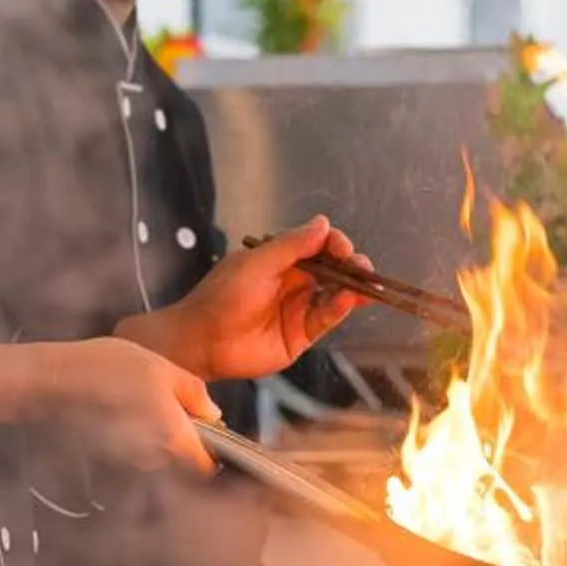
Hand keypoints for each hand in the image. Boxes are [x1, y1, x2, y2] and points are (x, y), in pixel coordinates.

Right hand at [41, 337, 214, 472]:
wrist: (55, 379)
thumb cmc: (107, 371)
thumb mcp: (165, 369)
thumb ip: (195, 394)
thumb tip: (212, 413)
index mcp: (175, 439)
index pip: (207, 467)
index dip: (215, 451)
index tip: (214, 432)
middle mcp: (152, 458)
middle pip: (181, 460)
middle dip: (183, 437)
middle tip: (176, 403)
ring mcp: (128, 459)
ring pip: (156, 453)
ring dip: (157, 433)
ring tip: (145, 398)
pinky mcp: (108, 455)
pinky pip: (132, 448)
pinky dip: (134, 432)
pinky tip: (124, 405)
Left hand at [129, 217, 366, 382]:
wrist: (202, 341)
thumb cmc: (221, 297)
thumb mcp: (256, 264)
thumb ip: (291, 246)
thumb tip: (323, 223)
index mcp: (280, 259)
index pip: (317, 245)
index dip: (333, 243)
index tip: (342, 247)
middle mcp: (293, 281)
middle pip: (332, 269)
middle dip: (351, 265)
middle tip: (361, 267)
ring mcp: (299, 308)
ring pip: (335, 294)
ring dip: (353, 287)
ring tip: (365, 284)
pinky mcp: (301, 334)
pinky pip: (326, 318)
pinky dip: (340, 308)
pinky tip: (348, 300)